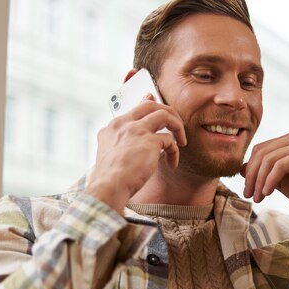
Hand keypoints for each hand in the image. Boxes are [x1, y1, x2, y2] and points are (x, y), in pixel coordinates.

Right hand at [86, 96, 186, 213]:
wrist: (108, 185)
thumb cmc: (109, 176)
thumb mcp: (107, 153)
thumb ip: (117, 141)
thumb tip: (129, 140)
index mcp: (113, 127)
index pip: (135, 108)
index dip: (148, 104)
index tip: (155, 102)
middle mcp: (124, 124)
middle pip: (151, 105)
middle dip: (168, 112)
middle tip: (176, 125)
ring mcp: (137, 130)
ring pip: (164, 114)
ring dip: (177, 126)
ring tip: (181, 141)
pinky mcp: (149, 141)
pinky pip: (170, 140)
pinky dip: (174, 152)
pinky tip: (172, 163)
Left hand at [241, 130, 288, 247]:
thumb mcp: (281, 181)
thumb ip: (264, 172)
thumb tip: (240, 168)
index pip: (261, 149)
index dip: (250, 170)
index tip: (247, 190)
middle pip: (262, 152)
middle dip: (252, 176)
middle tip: (249, 195)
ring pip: (269, 159)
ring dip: (259, 181)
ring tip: (258, 197)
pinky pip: (280, 166)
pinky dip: (270, 180)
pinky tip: (267, 193)